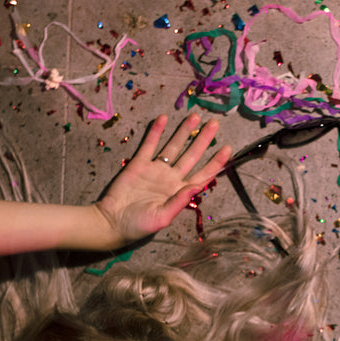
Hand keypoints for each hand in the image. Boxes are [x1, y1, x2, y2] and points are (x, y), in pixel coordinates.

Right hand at [93, 113, 230, 245]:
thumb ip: (179, 201)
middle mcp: (170, 178)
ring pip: (173, 146)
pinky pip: (149, 145)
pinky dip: (156, 132)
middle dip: (203, 140)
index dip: (215, 162)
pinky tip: (164, 118)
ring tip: (194, 116)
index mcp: (179, 192)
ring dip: (184, 131)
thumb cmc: (139, 225)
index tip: (227, 148)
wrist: (112, 221)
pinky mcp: (138, 164)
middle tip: (215, 123)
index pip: (202, 175)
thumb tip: (198, 186)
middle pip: (192, 155)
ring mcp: (155, 169)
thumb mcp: (162, 217)